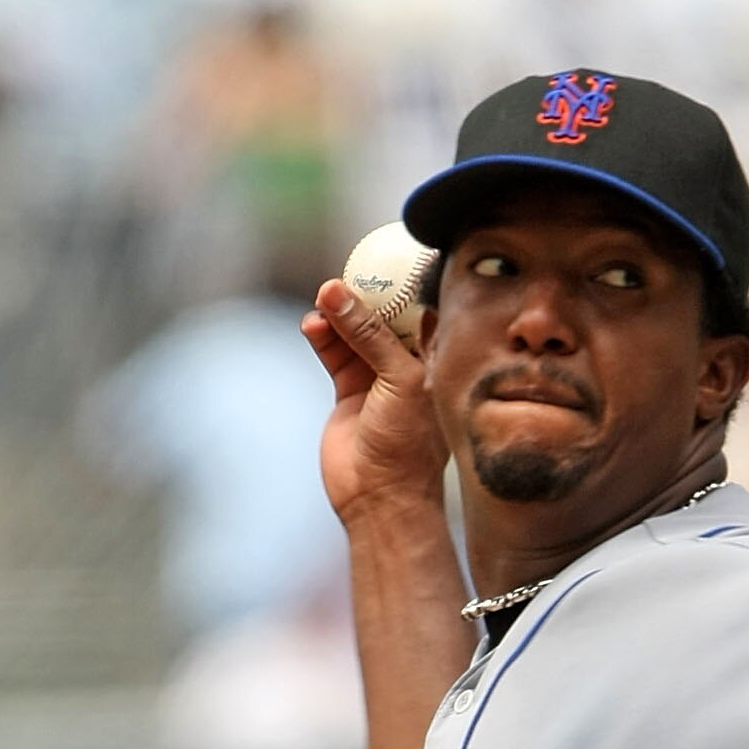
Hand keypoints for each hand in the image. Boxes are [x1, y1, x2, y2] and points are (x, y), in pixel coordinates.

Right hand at [301, 280, 446, 523]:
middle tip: (346, 270)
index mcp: (435, 359)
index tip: (388, 251)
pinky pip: (333, 351)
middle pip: (385, 313)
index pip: (424, 308)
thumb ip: (369, 333)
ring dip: (339, 313)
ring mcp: (376, 377)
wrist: (380, 497)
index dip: (408, 281)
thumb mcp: (399, 379)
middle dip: (366, 292)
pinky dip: (322, 335)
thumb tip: (335, 290)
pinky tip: (312, 325)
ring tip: (323, 298)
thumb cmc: (407, 443)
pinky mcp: (348, 390)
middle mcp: (408, 364)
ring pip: (354, 330)